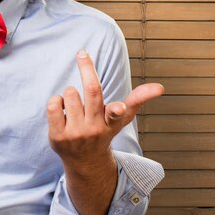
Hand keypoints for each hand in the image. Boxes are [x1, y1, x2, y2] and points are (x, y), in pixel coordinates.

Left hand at [47, 49, 163, 166]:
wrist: (85, 161)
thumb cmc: (104, 131)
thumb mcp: (122, 118)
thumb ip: (138, 100)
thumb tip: (160, 87)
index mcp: (112, 122)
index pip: (116, 113)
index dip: (117, 109)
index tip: (118, 107)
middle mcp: (94, 128)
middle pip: (91, 91)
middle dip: (87, 68)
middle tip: (83, 53)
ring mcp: (75, 133)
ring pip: (70, 93)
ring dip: (70, 91)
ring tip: (73, 103)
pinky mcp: (58, 136)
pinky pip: (53, 105)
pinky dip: (56, 101)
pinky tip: (61, 110)